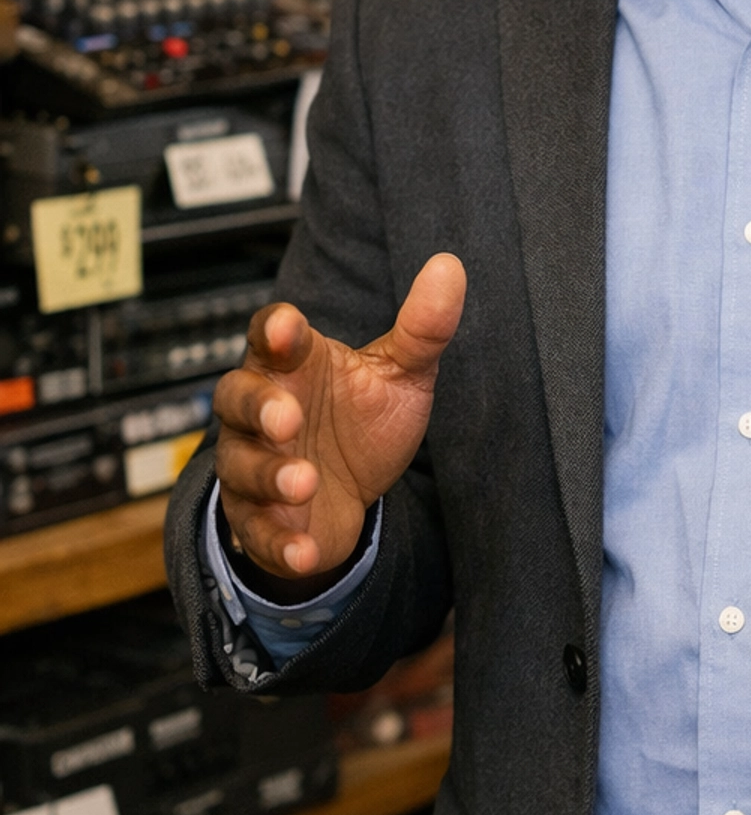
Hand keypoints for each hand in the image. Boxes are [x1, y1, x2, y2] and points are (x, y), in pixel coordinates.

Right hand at [211, 254, 465, 583]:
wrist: (349, 497)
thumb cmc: (362, 422)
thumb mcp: (399, 374)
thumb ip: (422, 327)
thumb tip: (449, 265)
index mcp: (292, 364)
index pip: (269, 336)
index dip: (275, 331)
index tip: (288, 328)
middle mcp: (261, 412)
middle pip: (237, 397)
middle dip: (259, 407)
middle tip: (290, 418)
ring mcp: (253, 466)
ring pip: (241, 466)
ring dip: (269, 476)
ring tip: (304, 482)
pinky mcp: (257, 521)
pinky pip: (255, 532)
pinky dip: (278, 542)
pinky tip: (304, 549)